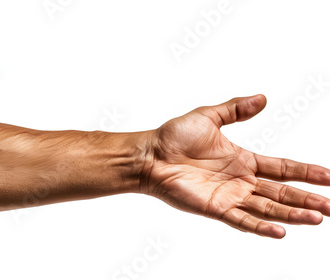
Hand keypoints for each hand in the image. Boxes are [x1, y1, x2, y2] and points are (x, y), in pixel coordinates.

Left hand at [143, 94, 329, 237]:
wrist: (150, 154)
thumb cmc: (174, 137)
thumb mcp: (209, 117)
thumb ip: (235, 109)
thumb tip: (262, 98)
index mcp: (242, 160)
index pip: (282, 168)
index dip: (305, 172)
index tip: (329, 177)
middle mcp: (240, 180)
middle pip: (281, 192)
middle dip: (307, 199)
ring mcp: (229, 196)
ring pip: (267, 208)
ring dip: (292, 214)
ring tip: (317, 218)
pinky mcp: (215, 208)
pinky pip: (241, 220)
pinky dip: (261, 226)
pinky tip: (281, 230)